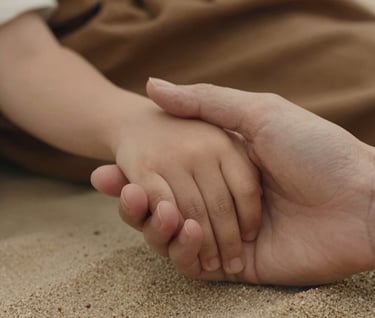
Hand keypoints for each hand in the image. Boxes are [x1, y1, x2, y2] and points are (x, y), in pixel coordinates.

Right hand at [92, 80, 374, 284]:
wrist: (362, 199)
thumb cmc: (315, 150)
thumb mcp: (258, 112)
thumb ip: (204, 103)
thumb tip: (153, 86)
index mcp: (221, 172)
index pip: (166, 178)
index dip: (133, 177)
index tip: (105, 170)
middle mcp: (221, 204)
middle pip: (164, 211)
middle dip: (133, 205)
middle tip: (119, 189)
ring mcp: (228, 236)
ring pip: (174, 240)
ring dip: (153, 228)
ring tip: (148, 207)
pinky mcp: (240, 266)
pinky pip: (196, 265)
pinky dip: (183, 251)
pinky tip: (183, 230)